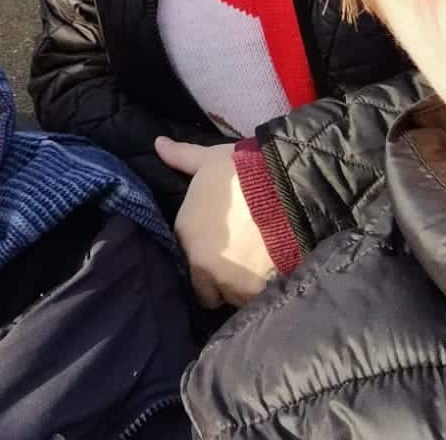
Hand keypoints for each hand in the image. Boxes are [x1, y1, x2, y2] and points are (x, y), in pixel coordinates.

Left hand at [155, 137, 276, 308]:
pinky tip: (275, 273)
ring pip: (232, 297)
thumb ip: (181, 157)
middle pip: (205, 288)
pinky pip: (255, 302)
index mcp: (186, 234)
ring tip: (261, 265)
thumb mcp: (210, 160)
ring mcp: (229, 283)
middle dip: (219, 280)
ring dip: (242, 287)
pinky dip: (263, 292)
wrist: (288, 189)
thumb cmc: (244, 171)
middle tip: (241, 261)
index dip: (205, 253)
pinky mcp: (256, 295)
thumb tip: (157, 143)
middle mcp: (202, 265)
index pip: (188, 258)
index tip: (222, 245)